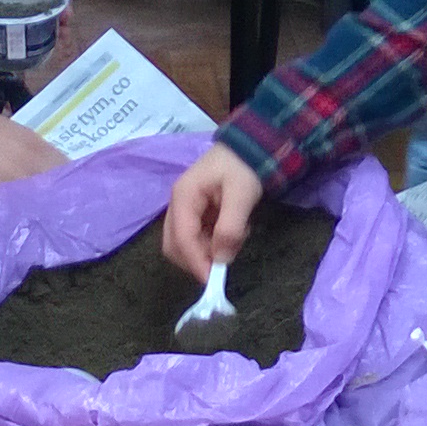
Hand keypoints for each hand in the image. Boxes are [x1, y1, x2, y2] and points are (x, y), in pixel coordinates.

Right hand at [161, 143, 262, 278]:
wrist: (251, 145)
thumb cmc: (244, 166)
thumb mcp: (241, 195)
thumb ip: (230, 227)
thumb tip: (221, 260)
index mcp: (183, 197)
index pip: (181, 238)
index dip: (195, 261)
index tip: (212, 280)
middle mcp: (178, 204)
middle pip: (174, 245)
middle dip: (196, 259)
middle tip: (224, 263)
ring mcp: (185, 209)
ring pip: (185, 244)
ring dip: (207, 251)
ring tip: (236, 237)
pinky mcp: (196, 213)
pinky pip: (197, 237)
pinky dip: (212, 243)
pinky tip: (234, 231)